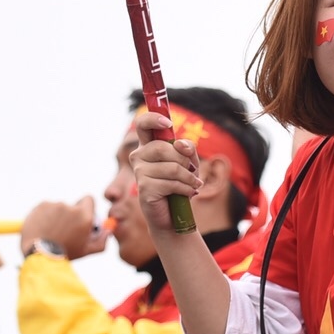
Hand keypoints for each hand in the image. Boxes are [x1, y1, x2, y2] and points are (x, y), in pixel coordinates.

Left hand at [21, 196, 107, 258]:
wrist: (39, 255)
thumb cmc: (64, 254)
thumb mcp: (86, 251)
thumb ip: (102, 241)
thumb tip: (108, 230)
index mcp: (85, 216)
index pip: (88, 199)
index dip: (85, 207)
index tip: (80, 216)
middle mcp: (71, 207)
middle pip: (72, 206)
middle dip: (69, 215)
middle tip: (63, 230)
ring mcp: (55, 205)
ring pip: (58, 208)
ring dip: (56, 217)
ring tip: (50, 232)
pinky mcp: (42, 205)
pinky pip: (46, 208)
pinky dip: (44, 216)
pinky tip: (42, 228)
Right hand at [127, 109, 204, 232]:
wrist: (173, 215)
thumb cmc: (179, 185)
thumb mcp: (189, 163)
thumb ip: (187, 149)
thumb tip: (180, 144)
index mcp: (148, 146)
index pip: (143, 125)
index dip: (153, 119)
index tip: (168, 124)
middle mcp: (139, 156)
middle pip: (164, 148)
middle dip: (184, 160)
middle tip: (191, 171)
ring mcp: (139, 172)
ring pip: (171, 167)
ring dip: (189, 178)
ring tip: (193, 185)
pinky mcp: (144, 188)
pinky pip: (171, 183)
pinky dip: (186, 189)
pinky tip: (188, 193)